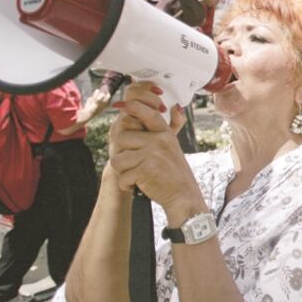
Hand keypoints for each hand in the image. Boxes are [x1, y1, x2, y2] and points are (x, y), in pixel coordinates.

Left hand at [107, 82, 196, 216]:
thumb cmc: (175, 173)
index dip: (132, 106)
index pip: (148, 113)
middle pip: (122, 138)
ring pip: (118, 158)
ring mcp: (152, 155)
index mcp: (165, 134)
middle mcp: (159, 141)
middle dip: (121, 154)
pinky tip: (135, 186)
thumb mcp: (174, 146)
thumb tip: (176, 107)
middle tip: (130, 165)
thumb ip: (170, 127)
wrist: (184, 196)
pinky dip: (126, 184)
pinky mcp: (145, 170)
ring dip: (122, 172)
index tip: (120, 105)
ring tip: (133, 176)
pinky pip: (122, 175)